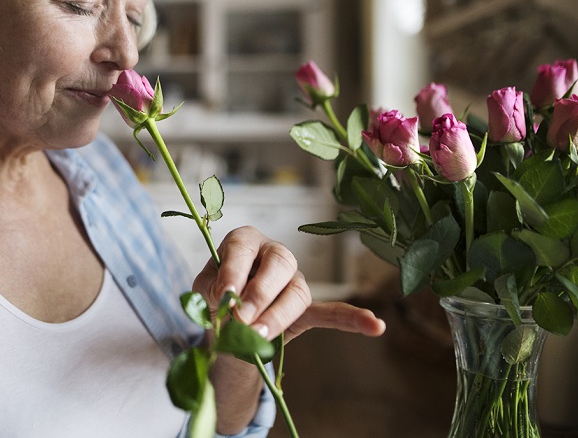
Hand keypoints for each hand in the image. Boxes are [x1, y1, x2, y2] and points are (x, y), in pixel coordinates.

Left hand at [192, 225, 385, 340]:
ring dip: (277, 315)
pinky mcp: (305, 307)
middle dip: (259, 292)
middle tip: (240, 317)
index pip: (242, 247)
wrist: (226, 316)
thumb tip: (227, 306)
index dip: (232, 270)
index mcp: (245, 241)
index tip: (222, 296)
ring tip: (258, 336)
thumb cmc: (216, 293)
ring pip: (296, 292)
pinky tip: (374, 325)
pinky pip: (331, 311)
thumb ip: (212, 292)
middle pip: (279, 263)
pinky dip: (351, 319)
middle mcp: (274, 254)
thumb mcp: (203, 289)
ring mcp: (293, 280)